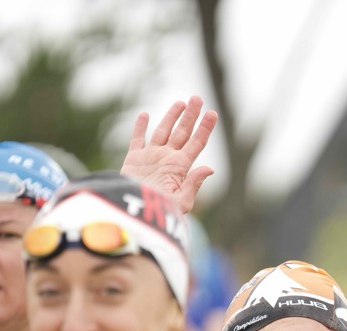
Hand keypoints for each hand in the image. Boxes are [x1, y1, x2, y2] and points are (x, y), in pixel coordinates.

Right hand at [120, 95, 217, 214]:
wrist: (133, 215)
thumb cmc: (159, 214)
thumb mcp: (180, 202)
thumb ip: (194, 184)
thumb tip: (210, 168)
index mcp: (180, 167)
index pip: (197, 143)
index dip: (205, 128)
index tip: (212, 113)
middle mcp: (168, 159)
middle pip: (182, 132)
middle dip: (191, 116)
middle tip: (198, 98)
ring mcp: (151, 157)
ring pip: (163, 131)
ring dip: (171, 117)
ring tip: (181, 103)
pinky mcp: (133, 159)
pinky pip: (137, 139)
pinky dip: (140, 127)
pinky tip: (145, 115)